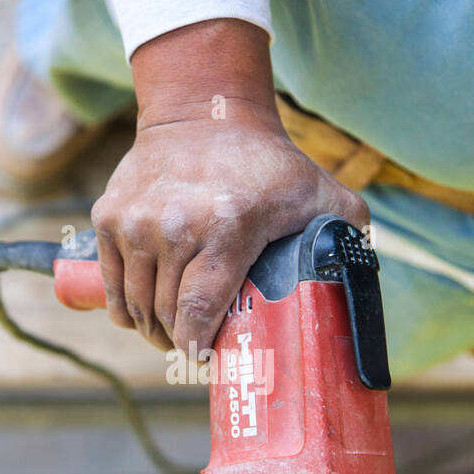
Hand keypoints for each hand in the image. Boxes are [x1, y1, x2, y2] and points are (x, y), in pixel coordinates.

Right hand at [90, 19, 368, 352]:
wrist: (204, 113)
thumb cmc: (268, 164)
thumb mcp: (320, 194)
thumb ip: (349, 234)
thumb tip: (365, 286)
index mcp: (226, 228)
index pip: (199, 309)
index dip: (198, 345)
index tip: (206, 360)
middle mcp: (173, 226)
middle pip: (167, 314)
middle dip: (180, 342)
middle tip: (198, 348)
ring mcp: (135, 222)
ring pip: (136, 304)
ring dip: (152, 330)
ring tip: (173, 334)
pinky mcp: (108, 217)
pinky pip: (112, 284)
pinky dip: (125, 307)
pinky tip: (142, 314)